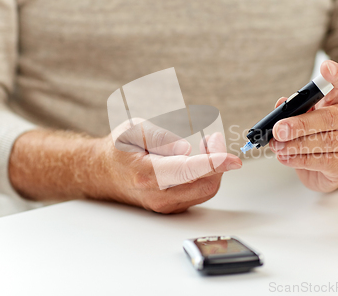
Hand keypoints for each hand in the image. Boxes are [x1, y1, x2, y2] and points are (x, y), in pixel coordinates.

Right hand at [93, 119, 241, 213]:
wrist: (104, 174)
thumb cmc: (120, 149)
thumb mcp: (133, 130)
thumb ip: (159, 137)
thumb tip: (185, 149)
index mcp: (147, 174)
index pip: (188, 171)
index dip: (214, 164)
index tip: (233, 159)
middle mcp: (158, 195)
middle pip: (205, 184)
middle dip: (218, 161)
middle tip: (214, 138)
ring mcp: (167, 205)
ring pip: (206, 190)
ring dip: (215, 168)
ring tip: (207, 144)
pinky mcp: (174, 207)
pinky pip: (200, 193)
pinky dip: (207, 175)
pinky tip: (200, 159)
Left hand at [269, 61, 337, 191]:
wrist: (326, 168)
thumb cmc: (310, 137)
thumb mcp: (299, 119)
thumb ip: (290, 110)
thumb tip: (280, 104)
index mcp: (336, 102)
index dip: (335, 75)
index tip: (326, 67)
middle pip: (329, 118)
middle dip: (300, 124)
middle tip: (279, 129)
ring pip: (325, 142)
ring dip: (296, 145)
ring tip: (277, 146)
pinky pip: (322, 161)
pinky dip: (300, 160)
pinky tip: (285, 157)